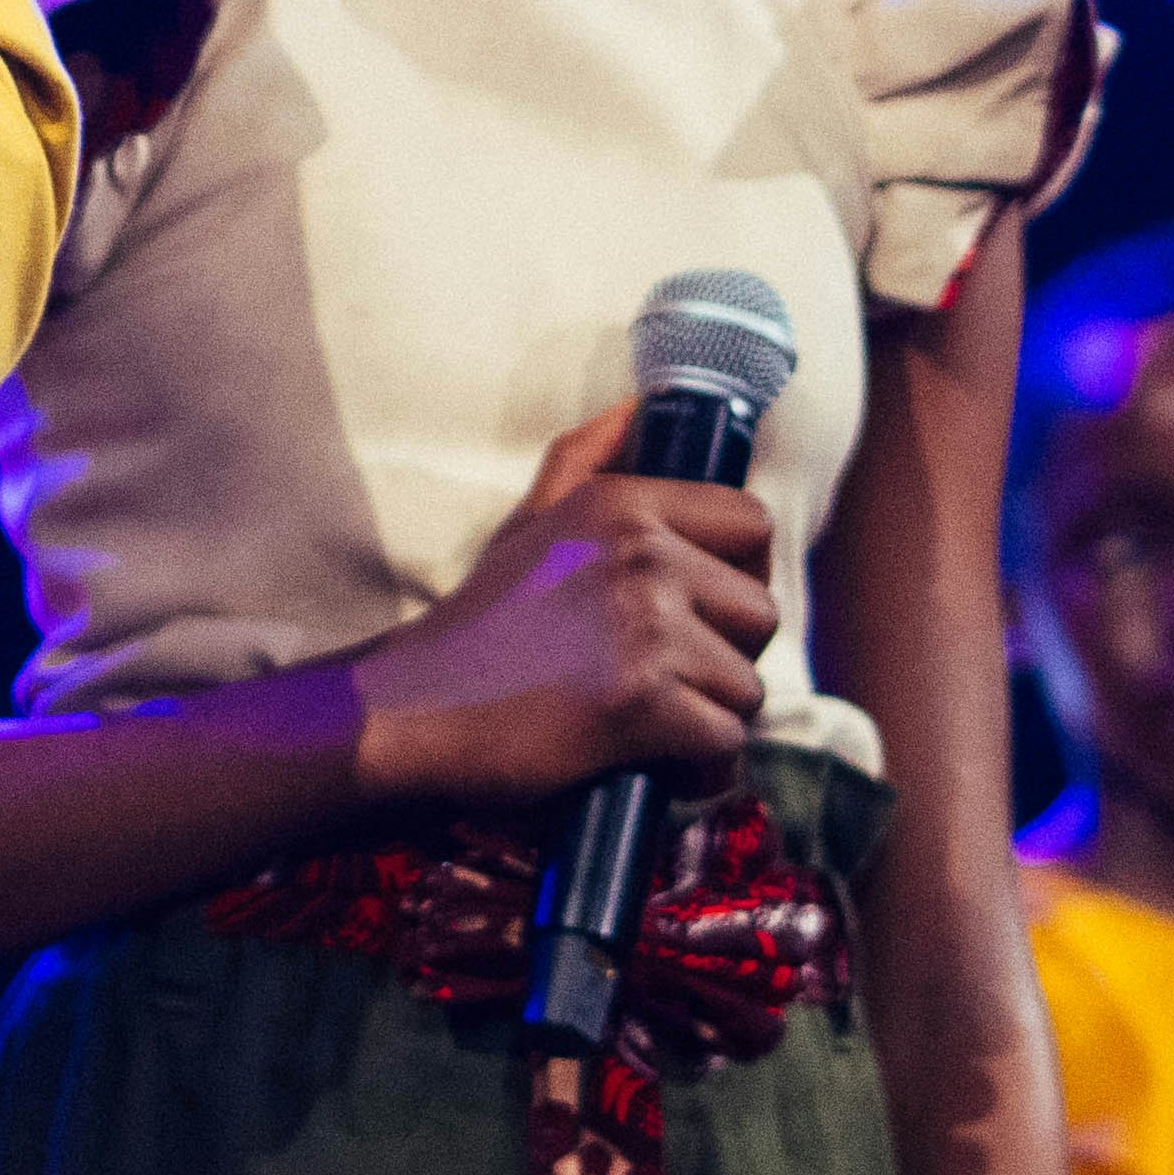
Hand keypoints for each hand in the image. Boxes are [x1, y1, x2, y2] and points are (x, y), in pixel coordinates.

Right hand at [343, 411, 773, 811]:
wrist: (413, 712)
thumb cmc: (481, 626)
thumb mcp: (529, 522)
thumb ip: (585, 457)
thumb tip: (640, 404)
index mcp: (621, 504)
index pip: (752, 523)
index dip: (741, 573)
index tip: (704, 610)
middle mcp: (641, 555)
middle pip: (760, 613)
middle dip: (724, 658)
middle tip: (664, 678)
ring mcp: (644, 629)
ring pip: (747, 688)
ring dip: (707, 719)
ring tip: (649, 725)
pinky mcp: (642, 704)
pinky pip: (725, 744)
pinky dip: (695, 770)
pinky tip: (652, 766)